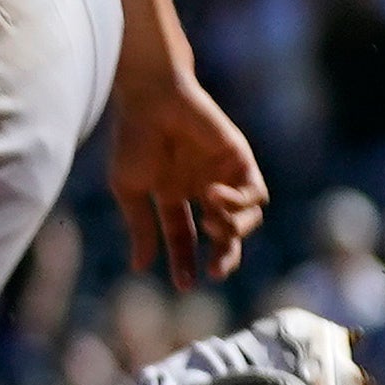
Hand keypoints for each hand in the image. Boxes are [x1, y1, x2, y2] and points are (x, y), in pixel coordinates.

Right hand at [107, 68, 267, 288]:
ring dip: (232, 231)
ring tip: (211, 226)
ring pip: (245, 220)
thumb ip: (139, 226)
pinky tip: (214, 197)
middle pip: (223, 235)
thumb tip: (139, 267)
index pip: (183, 236)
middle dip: (223, 256)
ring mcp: (223, 176)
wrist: (153, 100)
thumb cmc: (134, 139)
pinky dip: (238, 203)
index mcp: (172, 195)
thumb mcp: (129, 189)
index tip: (184, 284)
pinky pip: (255, 195)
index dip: (184, 261)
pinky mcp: (241, 162)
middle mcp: (200, 189)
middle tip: (215, 272)